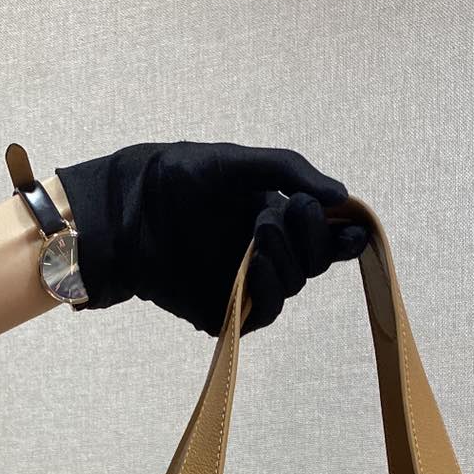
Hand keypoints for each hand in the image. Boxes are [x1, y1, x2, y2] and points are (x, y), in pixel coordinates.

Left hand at [54, 141, 369, 334]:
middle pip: (314, 262)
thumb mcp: (236, 162)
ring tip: (260, 233)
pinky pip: (263, 311)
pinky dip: (267, 289)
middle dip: (311, 239)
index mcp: (271, 217)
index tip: (349, 228)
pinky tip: (255, 266)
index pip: (320, 234)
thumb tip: (342, 197)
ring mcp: (244, 283)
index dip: (339, 234)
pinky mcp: (224, 310)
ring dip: (287, 260)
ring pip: (292, 286)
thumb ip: (289, 171)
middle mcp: (263, 253)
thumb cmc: (174, 178)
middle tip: (290, 213)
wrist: (124, 210)